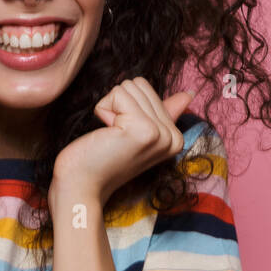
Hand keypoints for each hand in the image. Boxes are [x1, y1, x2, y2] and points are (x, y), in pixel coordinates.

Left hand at [51, 78, 195, 206]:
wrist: (82, 186)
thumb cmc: (102, 159)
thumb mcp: (137, 134)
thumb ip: (162, 113)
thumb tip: (188, 95)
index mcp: (175, 138)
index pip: (147, 89)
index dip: (126, 107)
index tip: (122, 136)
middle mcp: (173, 137)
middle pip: (139, 84)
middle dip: (118, 105)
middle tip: (115, 136)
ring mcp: (161, 134)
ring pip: (129, 86)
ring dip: (110, 107)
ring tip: (111, 135)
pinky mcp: (144, 130)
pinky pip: (117, 94)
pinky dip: (103, 110)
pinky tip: (106, 134)